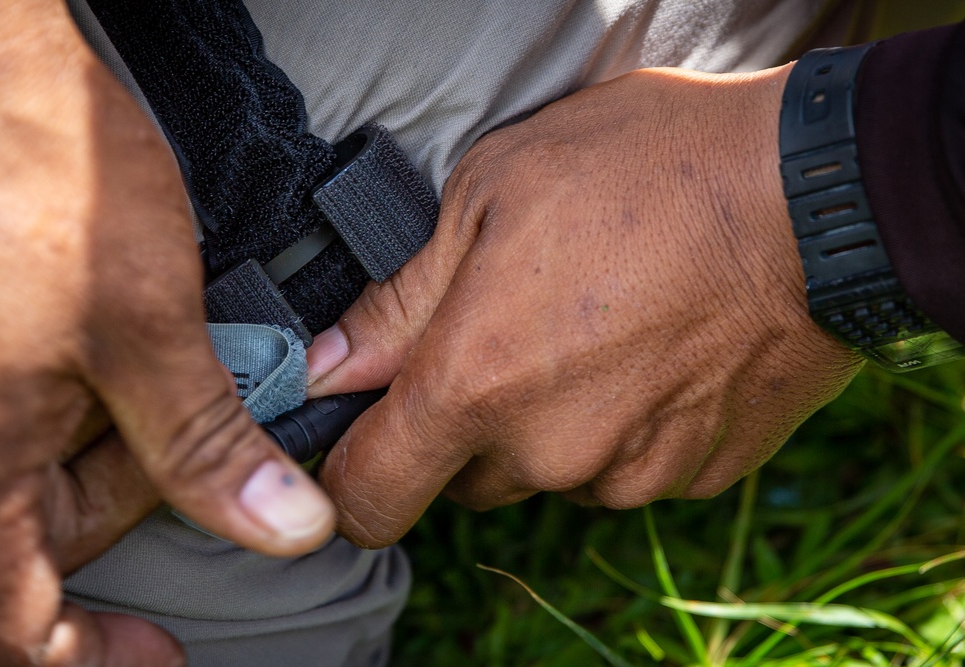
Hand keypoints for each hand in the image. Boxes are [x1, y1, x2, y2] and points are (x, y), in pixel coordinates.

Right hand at [0, 2, 333, 663]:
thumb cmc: (49, 191)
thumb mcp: (145, 331)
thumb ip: (203, 448)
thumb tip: (289, 531)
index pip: (6, 630)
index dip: (84, 661)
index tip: (158, 656)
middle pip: (32, 547)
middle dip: (132, 512)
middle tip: (210, 465)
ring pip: (40, 480)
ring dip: (123, 455)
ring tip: (170, 378)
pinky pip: (34, 420)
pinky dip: (96, 414)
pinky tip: (133, 362)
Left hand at [306, 64, 862, 547]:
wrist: (813, 197)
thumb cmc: (647, 169)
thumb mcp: (492, 193)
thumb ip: (401, 299)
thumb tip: (334, 367)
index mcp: (477, 382)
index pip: (372, 494)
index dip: (353, 478)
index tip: (365, 441)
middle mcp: (550, 450)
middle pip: (462, 478)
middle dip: (465, 423)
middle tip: (510, 331)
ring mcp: (630, 470)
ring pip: (548, 472)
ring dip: (550, 424)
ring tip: (598, 327)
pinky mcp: (696, 473)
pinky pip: (625, 468)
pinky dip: (621, 428)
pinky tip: (653, 351)